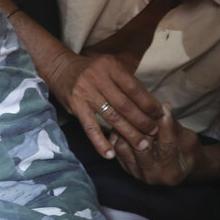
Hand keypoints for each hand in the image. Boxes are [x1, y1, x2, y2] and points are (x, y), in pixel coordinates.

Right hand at [48, 51, 163, 158]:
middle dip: (142, 121)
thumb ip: (126, 83)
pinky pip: (90, 127)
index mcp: (110, 66)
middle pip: (125, 104)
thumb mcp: (109, 68)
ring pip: (111, 117)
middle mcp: (97, 77)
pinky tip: (110, 154)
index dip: (149, 104)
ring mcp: (85, 91)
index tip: (160, 117)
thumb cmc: (91, 70)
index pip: (134, 88)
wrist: (59, 68)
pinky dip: (100, 142)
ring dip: (128, 133)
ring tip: (141, 145)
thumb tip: (152, 105)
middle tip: (154, 134)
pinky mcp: (75, 105)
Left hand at [112, 103, 199, 185]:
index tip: (163, 108)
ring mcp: (137, 174)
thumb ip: (173, 125)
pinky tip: (122, 120)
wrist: (179, 165)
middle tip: (140, 108)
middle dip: (141, 126)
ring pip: (123, 146)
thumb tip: (164, 107)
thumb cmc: (186, 149)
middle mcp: (152, 177)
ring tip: (129, 112)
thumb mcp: (186, 137)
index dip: (164, 125)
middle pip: (141, 147)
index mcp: (172, 172)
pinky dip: (117, 133)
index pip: (166, 146)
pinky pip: (116, 148)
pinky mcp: (125, 167)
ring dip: (125, 128)